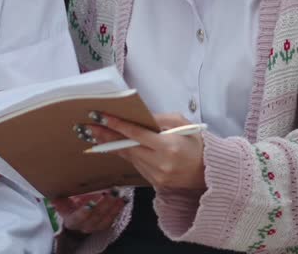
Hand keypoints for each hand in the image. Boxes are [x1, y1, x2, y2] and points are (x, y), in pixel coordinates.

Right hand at [50, 189, 127, 233]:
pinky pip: (112, 218)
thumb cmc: (68, 205)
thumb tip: (52, 197)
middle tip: (111, 191)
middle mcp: (84, 226)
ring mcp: (96, 226)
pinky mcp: (104, 224)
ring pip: (105, 218)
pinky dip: (118, 208)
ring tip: (119, 194)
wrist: (76, 217)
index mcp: (71, 220)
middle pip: (95, 216)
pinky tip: (123, 199)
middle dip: (104, 203)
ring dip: (114, 206)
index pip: (77, 218)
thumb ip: (58, 199)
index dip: (83, 212)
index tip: (89, 204)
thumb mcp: (61, 202)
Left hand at [86, 112, 206, 189]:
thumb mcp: (182, 124)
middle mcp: (160, 163)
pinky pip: (136, 164)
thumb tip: (138, 115)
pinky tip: (116, 146)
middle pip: (128, 147)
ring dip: (113, 145)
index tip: (101, 117)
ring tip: (97, 135)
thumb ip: (159, 119)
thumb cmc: (196, 144)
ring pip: (129, 157)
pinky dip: (127, 154)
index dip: (117, 125)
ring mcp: (156, 175)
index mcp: (168, 146)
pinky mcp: (154, 182)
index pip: (136, 134)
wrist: (208, 171)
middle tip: (89, 127)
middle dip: (107, 136)